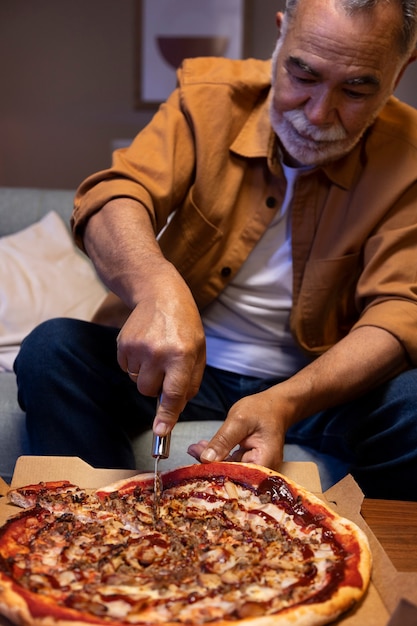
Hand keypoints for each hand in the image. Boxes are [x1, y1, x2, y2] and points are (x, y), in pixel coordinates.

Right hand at [117, 262, 205, 434]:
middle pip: (148, 390)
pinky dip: (134, 362)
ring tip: (156, 351)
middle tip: (165, 366)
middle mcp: (158, 352)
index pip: (173, 393)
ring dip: (145, 373)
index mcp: (181, 355)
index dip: (167, 415)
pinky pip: (125, 367)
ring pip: (135, 380)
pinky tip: (145, 345)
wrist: (160, 293)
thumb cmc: (184, 324)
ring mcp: (137, 347)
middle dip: (156, 386)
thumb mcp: (199, 350)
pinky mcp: (122, 343)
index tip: (161, 432)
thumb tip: (177, 408)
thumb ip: (190, 381)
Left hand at [187, 388, 286, 470]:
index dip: (215, 475)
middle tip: (192, 451)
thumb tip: (205, 459)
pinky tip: (201, 448)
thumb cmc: (262, 410)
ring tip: (194, 448)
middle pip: (232, 477)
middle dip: (209, 466)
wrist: (276, 406)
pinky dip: (218, 456)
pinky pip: (231, 464)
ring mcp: (256, 469)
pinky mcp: (249, 464)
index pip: (237, 477)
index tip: (196, 468)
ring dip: (211, 461)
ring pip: (229, 471)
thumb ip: (223, 440)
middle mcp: (262, 472)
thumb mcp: (239, 421)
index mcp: (264, 462)